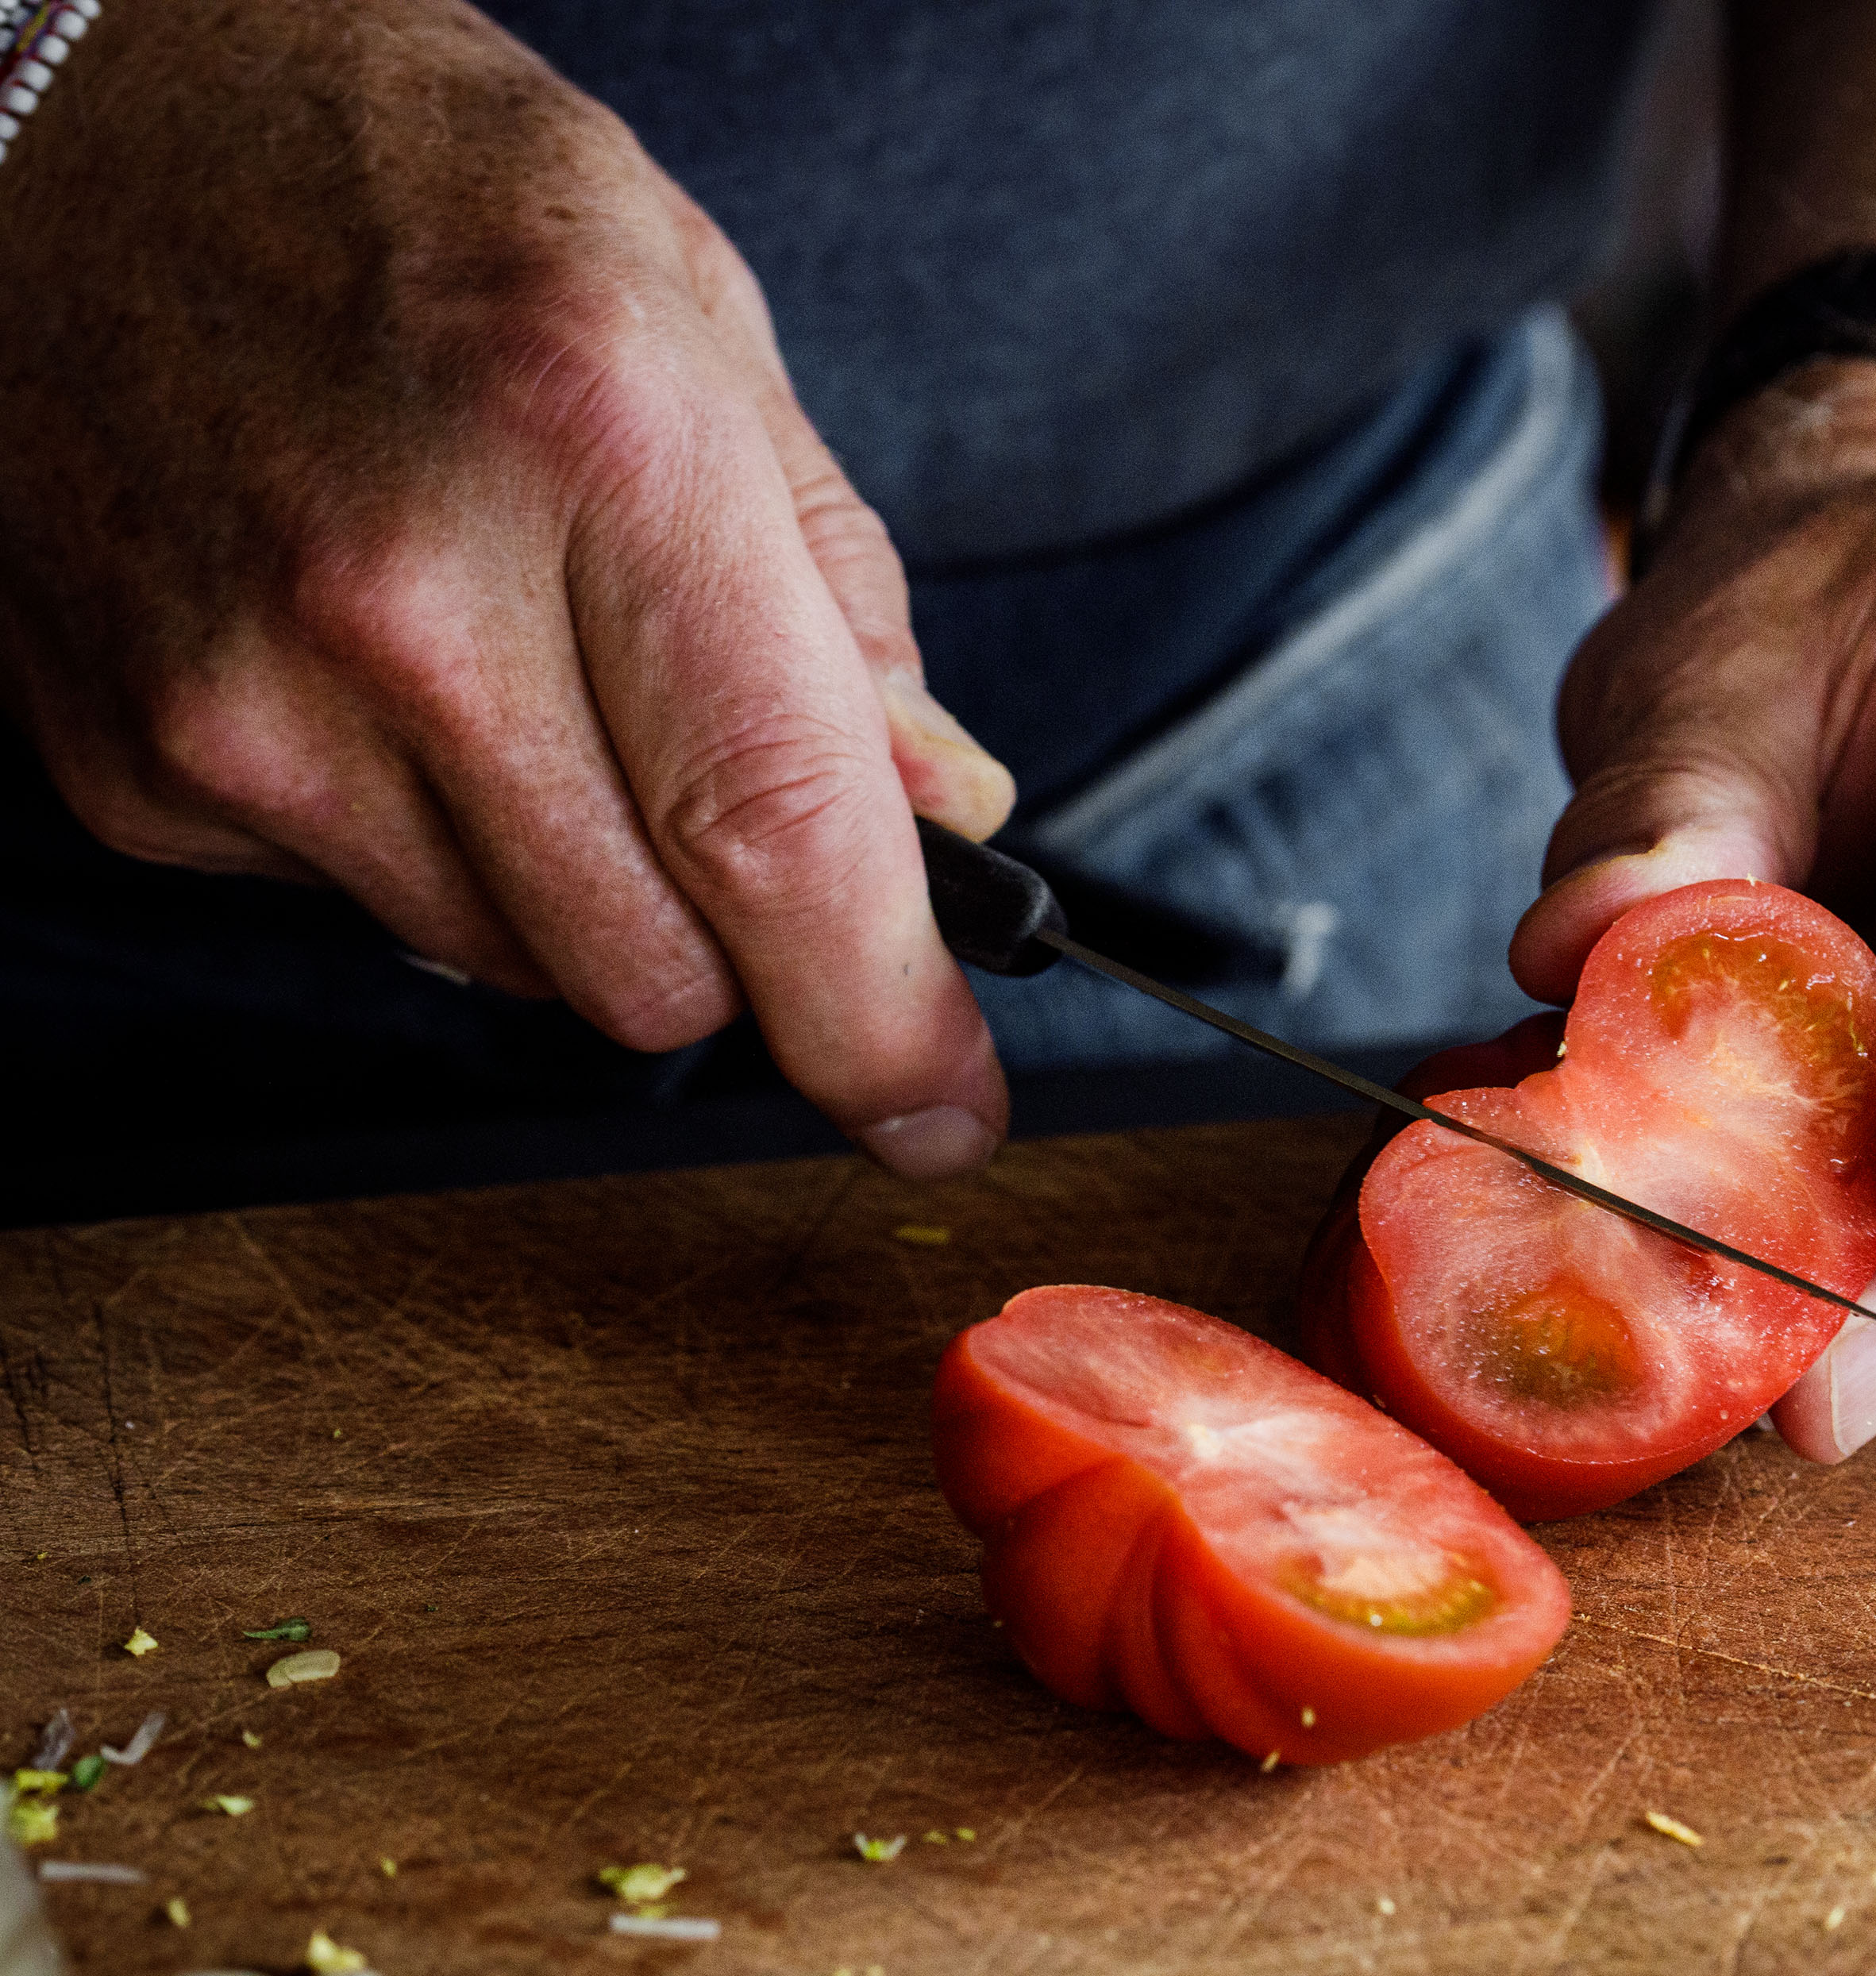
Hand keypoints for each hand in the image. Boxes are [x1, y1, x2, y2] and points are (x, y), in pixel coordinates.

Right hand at [0, 0, 1015, 1174]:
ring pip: (518, 970)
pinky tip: (380, 672)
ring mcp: (244, 703)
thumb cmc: (417, 195)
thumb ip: (839, 595)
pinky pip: (370, 912)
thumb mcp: (697, 319)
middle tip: (717, 794)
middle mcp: (403, 600)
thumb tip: (944, 818)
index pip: (777, 834)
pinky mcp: (137, 771)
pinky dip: (422, 839)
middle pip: (654, 973)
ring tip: (520, 671)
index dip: (885, 1019)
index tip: (944, 1107)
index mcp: (595, 444)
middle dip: (735, 937)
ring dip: (575, 883)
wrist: (75, 123)